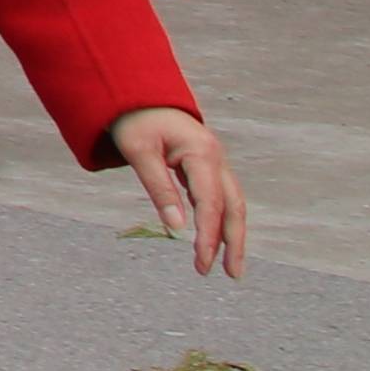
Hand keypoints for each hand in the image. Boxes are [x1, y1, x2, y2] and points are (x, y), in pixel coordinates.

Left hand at [109, 107, 248, 275]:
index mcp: (202, 153)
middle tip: (231, 275)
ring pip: (232, 204)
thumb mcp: (138, 152)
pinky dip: (221, 220)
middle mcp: (217, 159)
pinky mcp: (208, 167)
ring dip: (232, 235)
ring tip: (230, 267)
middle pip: (234, 206)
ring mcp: (216, 163)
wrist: (138, 95)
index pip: (210, 202)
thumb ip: (158, 189)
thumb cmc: (135, 122)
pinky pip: (221, 198)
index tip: (202, 262)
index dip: (209, 235)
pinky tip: (216, 240)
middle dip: (234, 242)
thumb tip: (176, 229)